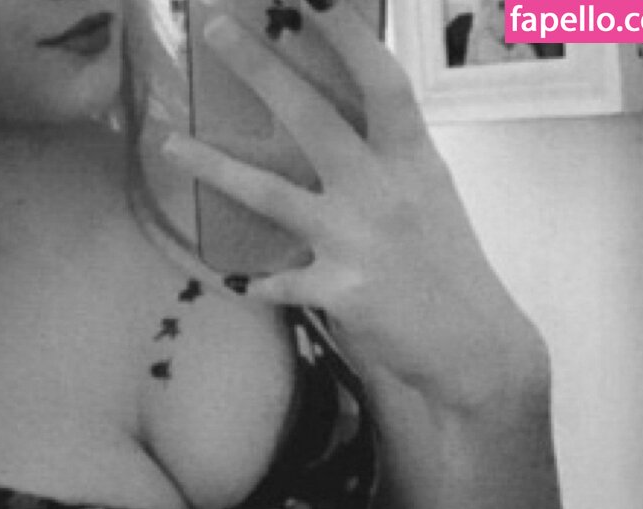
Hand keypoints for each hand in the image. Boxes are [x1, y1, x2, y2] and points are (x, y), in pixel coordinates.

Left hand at [161, 0, 547, 413]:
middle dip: (261, 69)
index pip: (381, 81)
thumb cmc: (447, 266)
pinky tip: (237, 279)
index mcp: (414, 159)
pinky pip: (279, 280)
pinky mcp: (339, 291)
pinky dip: (257, 281)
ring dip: (215, 166)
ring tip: (171, 144)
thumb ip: (386, 160)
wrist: (471, 342)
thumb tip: (337, 125)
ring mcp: (357, 239)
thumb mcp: (429, 196)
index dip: (347, 35)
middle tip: (214, 31)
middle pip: (313, 116)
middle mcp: (383, 189)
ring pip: (271, 192)